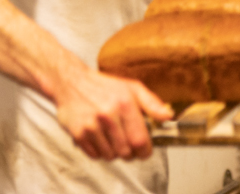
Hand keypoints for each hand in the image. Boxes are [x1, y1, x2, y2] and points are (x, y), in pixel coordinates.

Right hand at [55, 68, 172, 160]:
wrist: (71, 82)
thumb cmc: (103, 86)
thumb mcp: (131, 87)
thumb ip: (152, 103)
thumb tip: (168, 116)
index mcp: (124, 102)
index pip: (140, 140)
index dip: (145, 150)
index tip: (144, 149)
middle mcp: (108, 114)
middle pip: (126, 152)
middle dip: (130, 152)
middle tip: (127, 142)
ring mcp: (92, 125)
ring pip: (110, 156)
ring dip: (114, 151)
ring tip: (112, 136)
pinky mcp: (78, 133)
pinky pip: (95, 155)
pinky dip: (99, 151)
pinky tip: (99, 136)